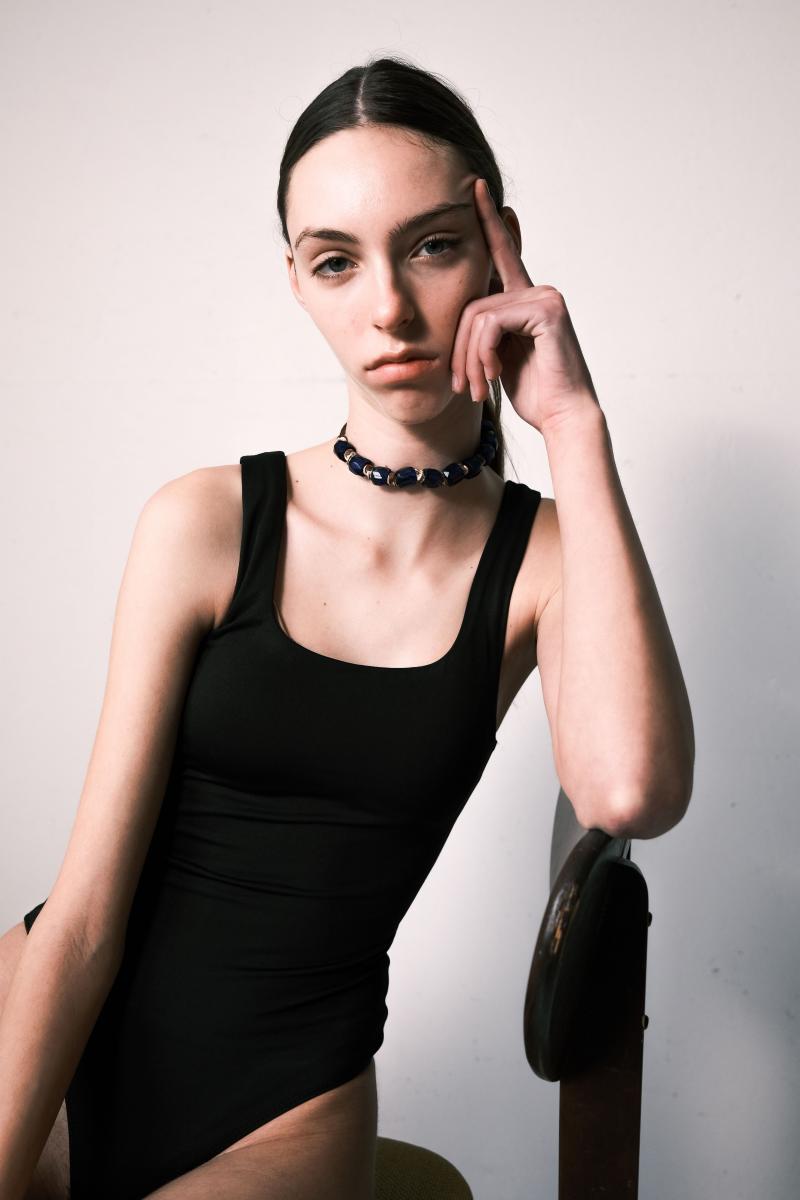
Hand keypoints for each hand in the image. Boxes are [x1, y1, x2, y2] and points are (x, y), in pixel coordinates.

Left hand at [450, 177, 600, 434]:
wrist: (562, 416)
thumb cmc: (535, 392)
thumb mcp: (500, 356)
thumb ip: (486, 329)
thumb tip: (465, 315)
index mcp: (526, 298)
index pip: (503, 253)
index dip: (489, 220)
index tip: (476, 188)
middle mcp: (539, 291)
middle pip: (472, 302)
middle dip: (460, 349)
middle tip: (463, 384)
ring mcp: (545, 297)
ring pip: (477, 315)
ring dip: (469, 358)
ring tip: (477, 387)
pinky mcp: (546, 311)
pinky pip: (490, 324)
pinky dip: (482, 355)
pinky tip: (492, 377)